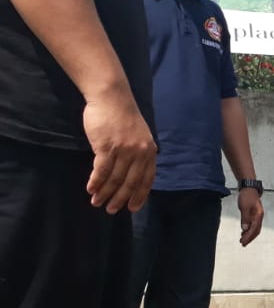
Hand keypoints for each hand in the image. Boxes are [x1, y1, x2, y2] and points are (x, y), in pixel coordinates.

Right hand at [82, 90, 156, 212]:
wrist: (112, 97)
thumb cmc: (123, 116)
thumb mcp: (140, 136)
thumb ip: (139, 154)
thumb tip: (133, 174)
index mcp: (149, 151)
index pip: (147, 179)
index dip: (139, 195)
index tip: (133, 208)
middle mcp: (139, 153)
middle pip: (130, 182)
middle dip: (120, 199)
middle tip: (112, 210)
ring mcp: (124, 150)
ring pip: (115, 178)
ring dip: (105, 193)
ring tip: (97, 203)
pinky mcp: (106, 146)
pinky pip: (101, 170)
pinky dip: (96, 182)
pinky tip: (90, 189)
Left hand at [237, 188, 264, 245]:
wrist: (249, 188)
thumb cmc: (247, 196)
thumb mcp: (244, 207)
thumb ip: (245, 218)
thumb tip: (244, 229)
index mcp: (258, 215)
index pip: (254, 229)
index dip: (248, 236)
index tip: (243, 241)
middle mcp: (259, 216)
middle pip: (256, 230)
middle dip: (250, 238)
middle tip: (243, 244)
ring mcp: (257, 216)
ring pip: (255, 228)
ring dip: (249, 235)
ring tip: (242, 240)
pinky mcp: (254, 214)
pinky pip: (253, 225)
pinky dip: (249, 230)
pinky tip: (244, 232)